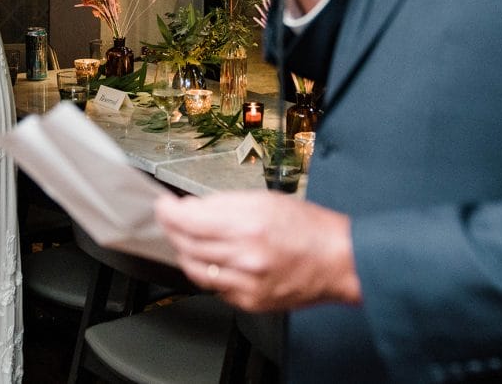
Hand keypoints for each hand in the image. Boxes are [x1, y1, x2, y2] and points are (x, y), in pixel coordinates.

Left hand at [154, 191, 360, 311]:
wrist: (338, 260)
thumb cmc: (309, 227)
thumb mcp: (265, 199)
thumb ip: (225, 204)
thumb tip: (193, 207)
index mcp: (248, 224)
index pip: (189, 220)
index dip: (168, 212)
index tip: (163, 206)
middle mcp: (245, 255)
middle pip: (187, 244)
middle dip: (173, 230)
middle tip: (171, 220)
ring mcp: (246, 282)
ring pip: (195, 268)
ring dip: (184, 252)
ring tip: (187, 239)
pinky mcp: (250, 301)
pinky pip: (214, 287)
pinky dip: (207, 272)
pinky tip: (211, 260)